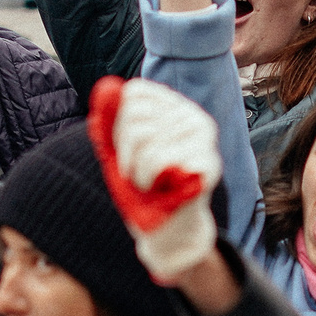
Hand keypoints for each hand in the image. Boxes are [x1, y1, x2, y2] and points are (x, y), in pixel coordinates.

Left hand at [88, 74, 220, 282]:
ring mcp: (204, 139)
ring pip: (144, 137)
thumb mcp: (117, 149)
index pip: (133, 94)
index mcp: (174, 107)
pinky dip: (147, 179)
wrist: (165, 228)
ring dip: (135, 169)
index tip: (128, 149)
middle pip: (135, 116)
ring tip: (150, 182)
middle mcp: (194, 116)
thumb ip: (110, 118)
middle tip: (138, 171)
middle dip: (125, 150)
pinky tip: (162, 189)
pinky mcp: (208, 162)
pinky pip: (157, 159)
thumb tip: (107, 86)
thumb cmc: (141, 186)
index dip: (119, 125)